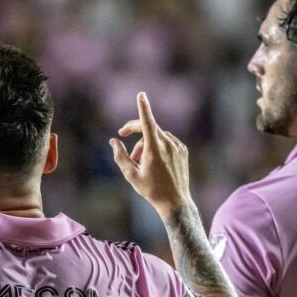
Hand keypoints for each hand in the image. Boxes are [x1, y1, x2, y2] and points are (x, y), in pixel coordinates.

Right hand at [110, 92, 190, 216]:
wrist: (175, 202)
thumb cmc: (151, 190)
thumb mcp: (131, 175)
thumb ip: (120, 156)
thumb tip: (114, 141)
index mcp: (155, 149)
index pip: (147, 122)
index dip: (143, 107)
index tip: (141, 95)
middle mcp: (168, 144)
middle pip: (148, 128)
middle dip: (134, 132)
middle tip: (122, 137)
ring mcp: (177, 146)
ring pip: (156, 136)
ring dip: (145, 143)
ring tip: (140, 162)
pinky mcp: (182, 150)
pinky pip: (166, 141)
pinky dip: (157, 146)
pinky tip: (154, 163)